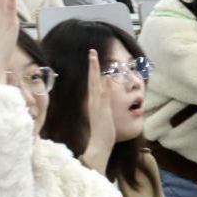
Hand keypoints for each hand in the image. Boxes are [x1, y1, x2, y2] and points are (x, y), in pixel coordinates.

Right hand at [81, 49, 115, 175]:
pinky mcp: (102, 110)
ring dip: (95, 69)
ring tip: (94, 56)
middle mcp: (93, 101)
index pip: (92, 83)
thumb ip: (102, 108)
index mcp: (94, 102)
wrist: (99, 145)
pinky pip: (102, 94)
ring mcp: (97, 104)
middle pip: (92, 79)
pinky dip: (102, 84)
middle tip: (91, 51)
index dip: (93, 71)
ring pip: (95, 83)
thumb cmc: (102, 134)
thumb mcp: (103, 118)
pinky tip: (104, 74)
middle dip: (92, 65)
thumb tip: (105, 102)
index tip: (93, 59)